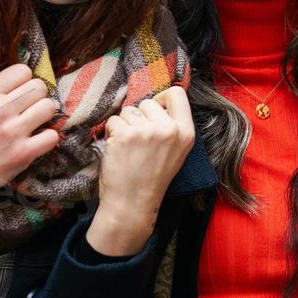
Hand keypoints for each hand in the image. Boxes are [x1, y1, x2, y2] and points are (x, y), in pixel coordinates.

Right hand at [0, 49, 59, 232]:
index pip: (23, 70)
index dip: (23, 79)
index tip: (18, 91)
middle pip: (39, 86)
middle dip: (36, 95)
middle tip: (27, 106)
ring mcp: (12, 132)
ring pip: (49, 107)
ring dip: (44, 114)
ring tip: (34, 120)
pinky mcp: (22, 154)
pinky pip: (52, 136)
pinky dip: (47, 138)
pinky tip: (36, 139)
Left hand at [87, 88, 195, 254]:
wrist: (132, 204)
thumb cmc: (151, 178)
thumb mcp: (176, 151)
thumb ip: (172, 126)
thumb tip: (157, 101)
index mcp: (186, 133)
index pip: (177, 93)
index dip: (162, 98)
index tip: (153, 112)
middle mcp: (169, 129)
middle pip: (148, 102)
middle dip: (139, 117)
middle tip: (139, 141)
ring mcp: (146, 131)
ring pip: (128, 111)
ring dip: (124, 126)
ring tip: (129, 149)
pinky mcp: (125, 135)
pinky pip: (113, 121)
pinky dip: (111, 134)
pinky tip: (118, 151)